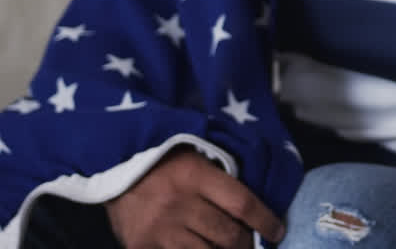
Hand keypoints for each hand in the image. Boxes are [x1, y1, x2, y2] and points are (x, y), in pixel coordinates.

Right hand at [105, 147, 284, 248]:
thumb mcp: (198, 159)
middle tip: (250, 244)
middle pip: (228, 235)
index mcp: (196, 175)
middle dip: (246, 244)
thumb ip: (224, 182)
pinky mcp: (140, 247)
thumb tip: (256, 212)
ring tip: (227, 247)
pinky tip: (201, 248)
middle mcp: (178, 203)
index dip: (266, 221)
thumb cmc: (166, 162)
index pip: (243, 204)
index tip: (277, 232)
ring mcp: (158, 229)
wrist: (113, 169)